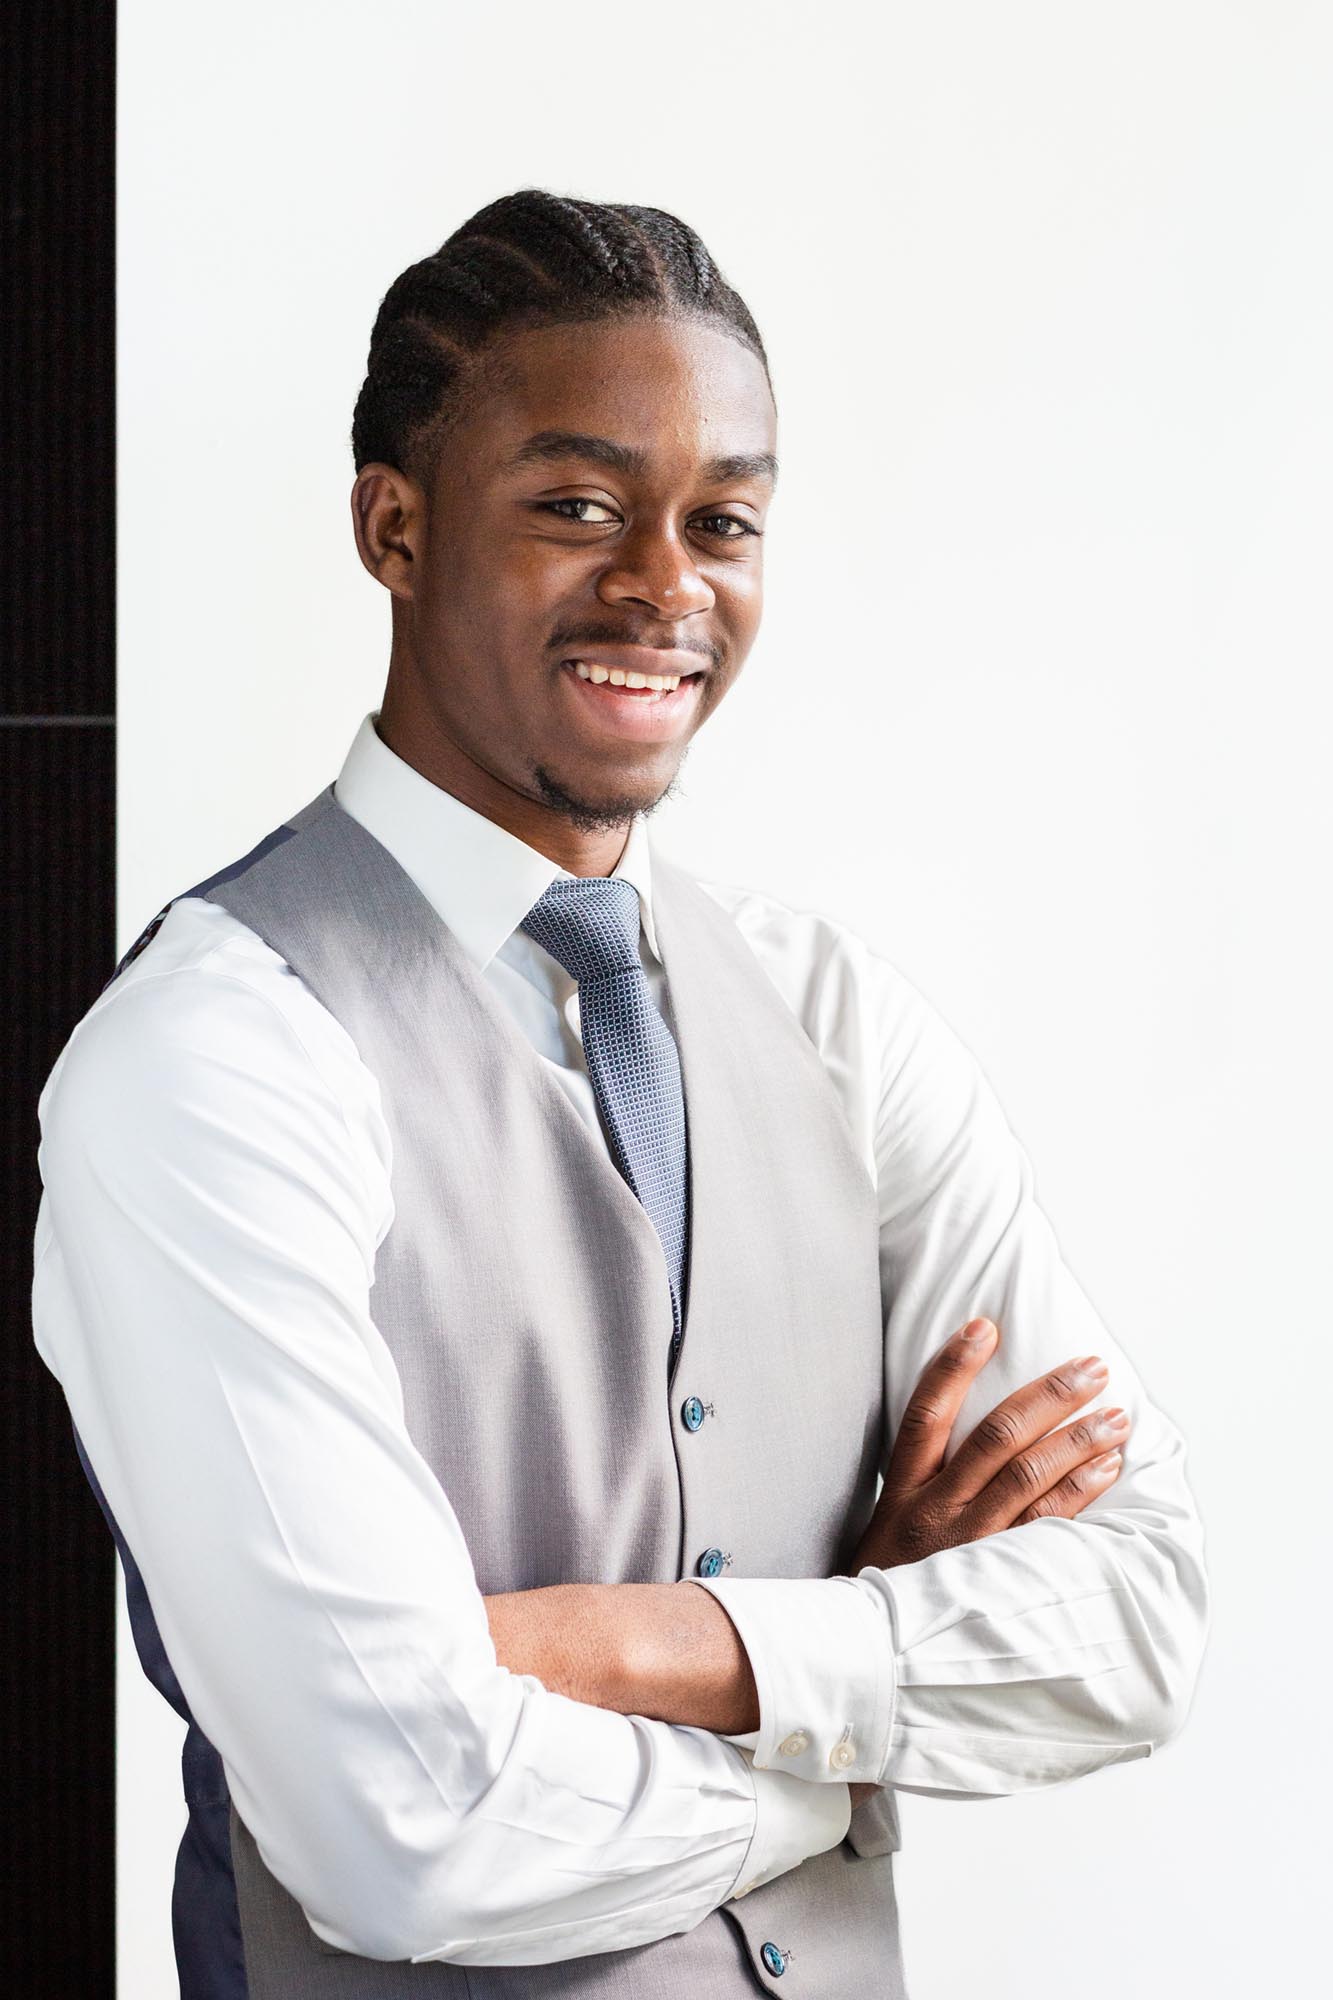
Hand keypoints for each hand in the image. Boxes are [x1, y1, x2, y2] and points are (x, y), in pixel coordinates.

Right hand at [849, 1318, 1128, 1573]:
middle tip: (1092, 1368)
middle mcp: (936, 1510)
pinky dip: (1082, 1491)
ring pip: (1028, 1477)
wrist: (877, 1652)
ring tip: (1116, 1414)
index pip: (926, 1413)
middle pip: (995, 1437)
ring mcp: (970, 1544)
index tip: (986, 1325)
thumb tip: (973, 1415)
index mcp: (904, 1489)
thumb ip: (927, 1473)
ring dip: (1078, 1440)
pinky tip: (1108, 1467)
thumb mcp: (891, 1518)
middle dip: (1049, 1396)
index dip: (954, 1366)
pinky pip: (1050, 1526)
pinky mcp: (1001, 1577)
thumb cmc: (894, 1576)